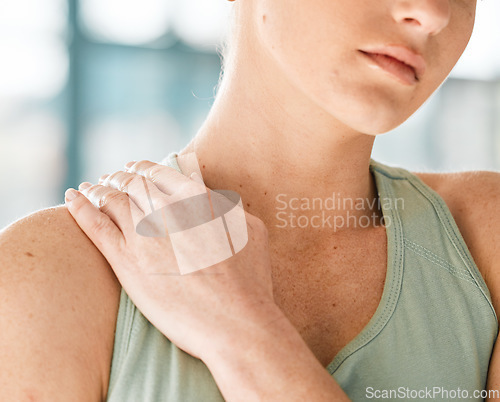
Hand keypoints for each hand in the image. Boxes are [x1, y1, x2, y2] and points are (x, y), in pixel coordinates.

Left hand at [64, 160, 283, 361]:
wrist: (235, 321)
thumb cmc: (250, 279)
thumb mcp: (252, 230)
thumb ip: (228, 207)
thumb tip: (210, 194)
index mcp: (197, 200)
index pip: (160, 174)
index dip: (143, 168)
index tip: (134, 169)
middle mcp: (168, 210)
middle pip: (133, 183)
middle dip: (119, 177)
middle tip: (111, 178)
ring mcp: (144, 235)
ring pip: (112, 200)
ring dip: (99, 188)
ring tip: (90, 188)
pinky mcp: (127, 263)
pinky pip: (96, 226)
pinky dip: (80, 207)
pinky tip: (71, 197)